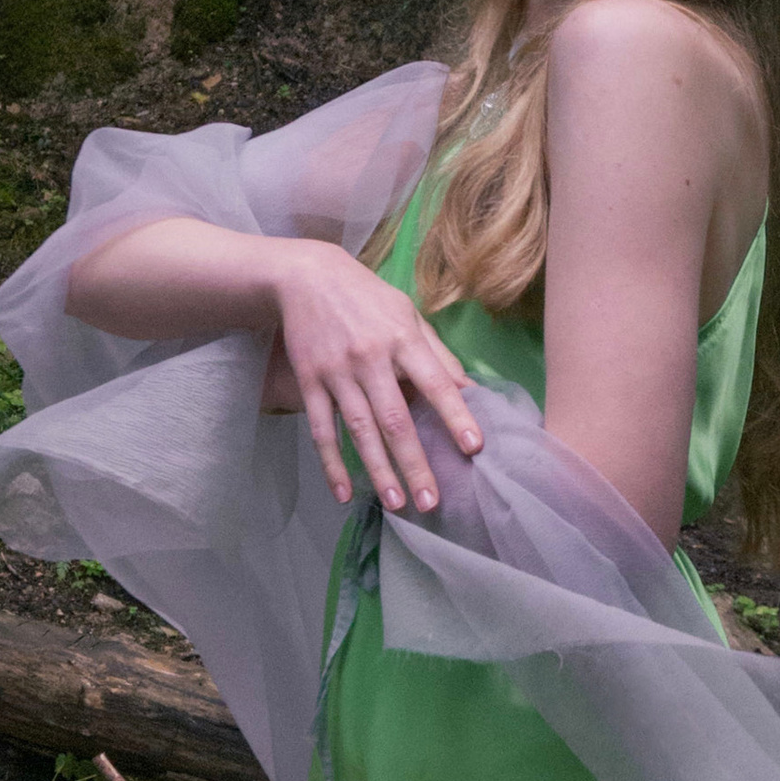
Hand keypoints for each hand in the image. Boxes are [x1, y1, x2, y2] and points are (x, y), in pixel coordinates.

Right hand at [267, 240, 483, 513]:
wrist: (305, 277)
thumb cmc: (368, 299)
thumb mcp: (408, 315)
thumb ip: (437, 354)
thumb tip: (470, 390)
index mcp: (403, 339)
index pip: (436, 383)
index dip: (456, 416)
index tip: (474, 448)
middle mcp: (370, 358)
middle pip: (395, 419)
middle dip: (415, 463)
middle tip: (431, 503)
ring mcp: (337, 372)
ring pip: (360, 430)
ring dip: (378, 470)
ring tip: (396, 504)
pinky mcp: (309, 381)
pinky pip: (321, 429)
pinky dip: (332, 463)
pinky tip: (344, 492)